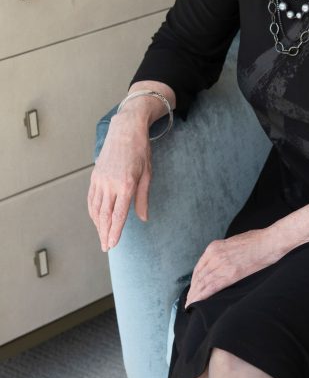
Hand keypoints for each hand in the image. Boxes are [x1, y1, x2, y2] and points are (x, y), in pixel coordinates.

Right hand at [87, 114, 151, 251]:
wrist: (125, 130)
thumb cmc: (140, 150)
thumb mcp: (148, 173)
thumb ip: (143, 198)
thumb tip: (143, 218)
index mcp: (126, 184)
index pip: (118, 214)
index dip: (114, 231)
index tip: (112, 244)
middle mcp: (110, 184)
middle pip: (104, 215)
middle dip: (104, 233)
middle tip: (105, 247)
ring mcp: (100, 179)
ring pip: (95, 208)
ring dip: (97, 225)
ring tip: (101, 236)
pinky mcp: (95, 175)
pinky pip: (91, 198)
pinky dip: (92, 211)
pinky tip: (96, 218)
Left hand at [185, 230, 276, 307]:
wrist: (270, 241)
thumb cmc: (258, 241)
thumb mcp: (235, 242)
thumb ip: (225, 252)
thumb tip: (223, 261)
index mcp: (215, 246)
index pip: (199, 266)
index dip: (195, 280)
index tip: (193, 288)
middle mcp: (214, 254)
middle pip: (198, 276)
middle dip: (193, 289)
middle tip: (189, 300)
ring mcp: (221, 264)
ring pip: (201, 283)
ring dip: (194, 296)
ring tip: (190, 305)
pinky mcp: (230, 274)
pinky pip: (210, 288)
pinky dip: (200, 297)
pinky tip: (195, 304)